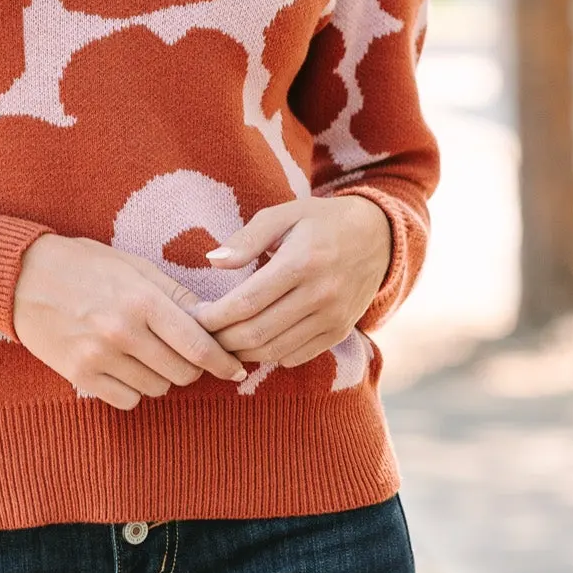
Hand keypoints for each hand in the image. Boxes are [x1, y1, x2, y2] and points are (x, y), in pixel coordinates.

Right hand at [13, 234, 246, 411]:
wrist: (22, 278)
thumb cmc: (84, 266)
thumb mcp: (134, 267)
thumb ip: (176, 296)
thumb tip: (217, 321)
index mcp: (142, 300)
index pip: (198, 344)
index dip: (223, 362)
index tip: (236, 370)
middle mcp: (123, 332)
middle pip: (182, 373)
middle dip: (190, 367)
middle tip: (181, 354)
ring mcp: (99, 357)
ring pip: (157, 389)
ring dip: (159, 377)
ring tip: (143, 354)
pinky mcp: (80, 376)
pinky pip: (127, 400)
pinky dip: (133, 390)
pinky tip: (123, 368)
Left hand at [194, 194, 392, 368]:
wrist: (378, 237)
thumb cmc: (321, 222)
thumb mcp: (284, 215)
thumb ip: (247, 238)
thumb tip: (212, 261)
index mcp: (301, 262)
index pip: (245, 302)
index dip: (213, 317)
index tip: (194, 317)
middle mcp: (320, 294)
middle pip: (256, 333)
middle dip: (220, 339)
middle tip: (201, 334)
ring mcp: (333, 318)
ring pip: (273, 351)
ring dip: (240, 352)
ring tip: (221, 340)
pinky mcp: (339, 332)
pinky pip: (295, 357)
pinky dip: (268, 355)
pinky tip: (253, 342)